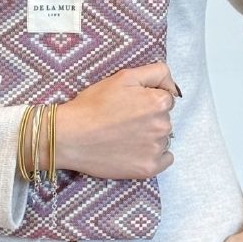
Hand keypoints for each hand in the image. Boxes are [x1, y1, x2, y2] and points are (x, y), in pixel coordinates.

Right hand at [53, 62, 179, 179]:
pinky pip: (165, 159)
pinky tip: (135, 150)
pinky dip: (154, 155)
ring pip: (162, 138)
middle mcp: (163, 126)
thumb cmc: (93, 105)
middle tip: (123, 119)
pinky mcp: (148, 169)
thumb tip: (172, 85)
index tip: (130, 104)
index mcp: (159, 102)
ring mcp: (156, 149)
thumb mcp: (124, 76)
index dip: (147, 99)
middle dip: (149, 118)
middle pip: (164, 119)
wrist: (70, 136)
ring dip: (149, 136)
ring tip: (123, 135)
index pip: (166, 98)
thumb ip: (155, 73)